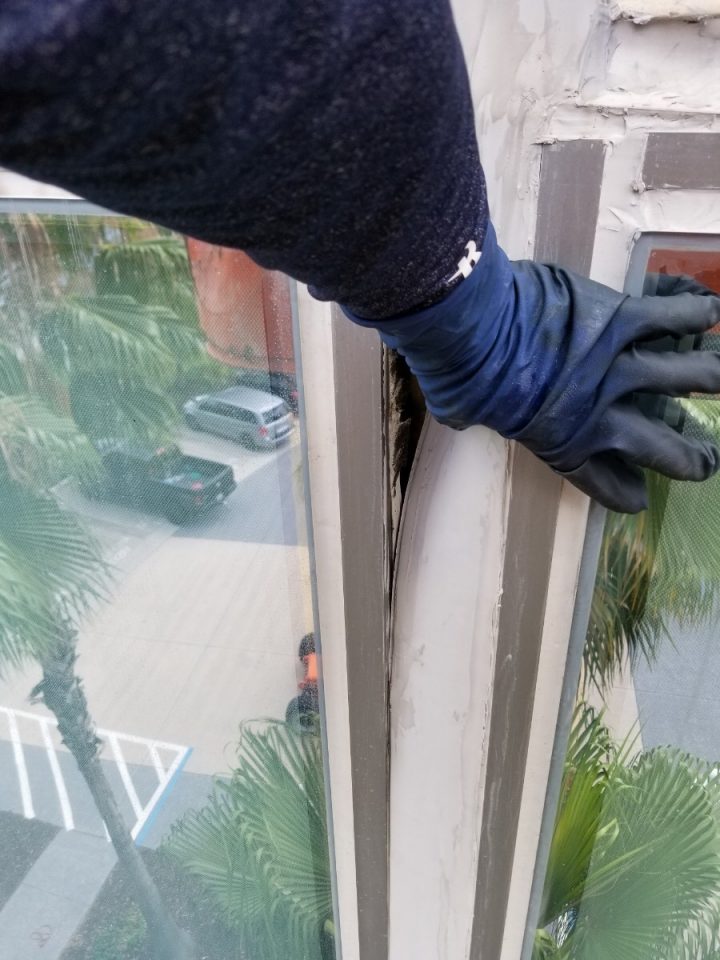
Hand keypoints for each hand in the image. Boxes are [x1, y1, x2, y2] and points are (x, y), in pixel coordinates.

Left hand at [342, 224, 719, 512]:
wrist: (477, 333)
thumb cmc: (463, 376)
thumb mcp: (467, 411)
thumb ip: (477, 417)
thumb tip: (461, 412)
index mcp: (563, 445)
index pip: (604, 482)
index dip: (624, 493)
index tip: (639, 500)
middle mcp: (602, 415)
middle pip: (661, 447)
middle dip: (689, 458)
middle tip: (705, 462)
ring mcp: (619, 368)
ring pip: (684, 377)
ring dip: (709, 376)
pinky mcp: (623, 320)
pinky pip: (670, 318)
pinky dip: (693, 315)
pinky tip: (712, 313)